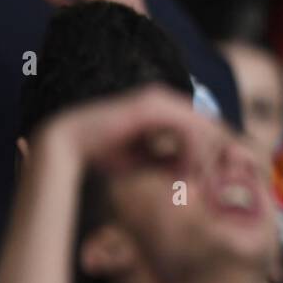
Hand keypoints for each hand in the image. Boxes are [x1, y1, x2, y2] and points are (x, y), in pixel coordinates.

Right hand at [35, 86, 217, 176]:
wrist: (70, 142)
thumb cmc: (104, 152)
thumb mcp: (146, 161)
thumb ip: (170, 161)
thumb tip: (194, 172)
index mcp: (166, 108)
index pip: (204, 126)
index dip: (211, 152)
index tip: (208, 179)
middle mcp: (166, 99)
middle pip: (208, 125)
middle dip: (212, 155)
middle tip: (207, 183)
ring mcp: (159, 99)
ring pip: (201, 127)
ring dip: (203, 156)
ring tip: (193, 181)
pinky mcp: (151, 106)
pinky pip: (185, 127)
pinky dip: (190, 151)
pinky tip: (184, 172)